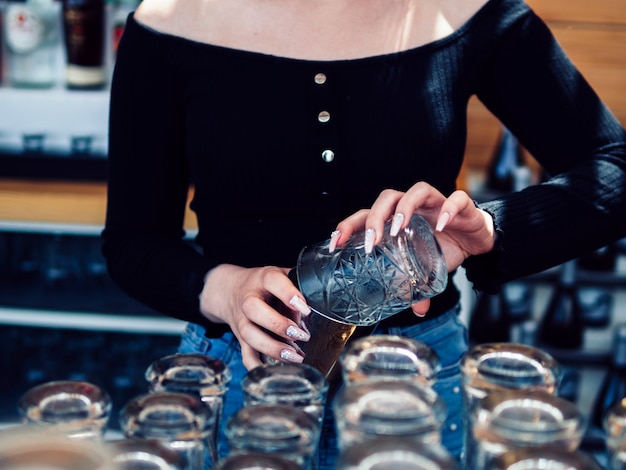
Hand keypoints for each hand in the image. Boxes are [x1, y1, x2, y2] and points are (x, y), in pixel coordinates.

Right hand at [198, 264, 311, 369]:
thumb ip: (298, 287)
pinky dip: (256, 366)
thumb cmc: (264, 285)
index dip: (288, 294)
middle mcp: (248, 298)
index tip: (306, 309)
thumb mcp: (280, 276)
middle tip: (302, 335)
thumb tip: (319, 308)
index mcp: (262, 278)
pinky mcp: (240, 337)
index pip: (272, 281)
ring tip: (296, 357)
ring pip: (248, 334)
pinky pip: (245, 354)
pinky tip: (273, 373)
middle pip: (253, 309)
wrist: (229, 290)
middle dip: (278, 324)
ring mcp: (242, 319)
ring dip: (272, 348)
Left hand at [330, 182, 495, 315]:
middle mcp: (413, 207)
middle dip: (374, 217)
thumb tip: (416, 311)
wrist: (478, 239)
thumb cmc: (445, 246)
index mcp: (398, 220)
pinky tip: (441, 225)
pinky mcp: (460, 205)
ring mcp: (436, 202)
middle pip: (386, 198)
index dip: (349, 226)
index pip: (366, 215)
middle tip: (371, 241)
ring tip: (398, 229)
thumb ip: (419, 288)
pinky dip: (448, 210)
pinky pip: (455, 199)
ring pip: (415, 191)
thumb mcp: (427, 270)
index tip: (336, 243)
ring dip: (403, 209)